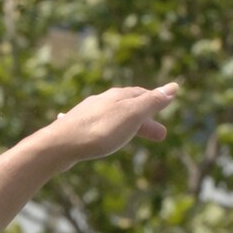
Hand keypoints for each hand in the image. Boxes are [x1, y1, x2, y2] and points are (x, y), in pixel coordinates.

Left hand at [49, 83, 178, 166]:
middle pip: (128, 107)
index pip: (141, 94)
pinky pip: (94, 126)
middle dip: (145, 119)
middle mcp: (101, 101)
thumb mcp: (131, 115)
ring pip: (111, 117)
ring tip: (130, 136)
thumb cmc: (99, 130)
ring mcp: (86, 114)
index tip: (168, 106)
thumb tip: (173, 87)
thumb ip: (151, 102)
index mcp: (116, 96)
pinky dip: (103, 130)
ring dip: (125, 125)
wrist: (60, 145)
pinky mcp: (74, 129)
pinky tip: (94, 136)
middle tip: (160, 136)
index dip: (156, 101)